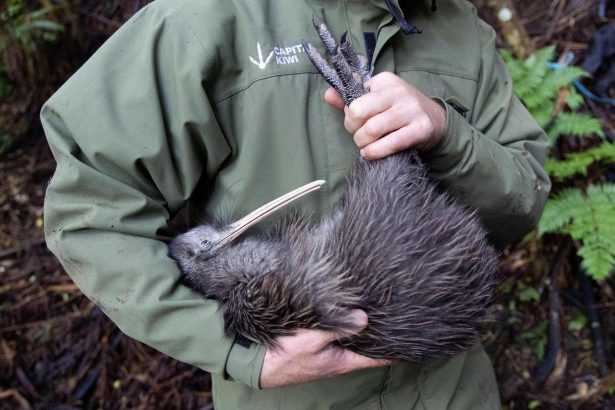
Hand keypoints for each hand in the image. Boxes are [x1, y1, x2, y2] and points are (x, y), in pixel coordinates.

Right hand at [259, 310, 390, 388]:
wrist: (257, 362)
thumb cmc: (285, 355)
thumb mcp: (313, 340)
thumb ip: (338, 328)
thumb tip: (364, 318)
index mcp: (344, 362)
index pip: (378, 357)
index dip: (395, 347)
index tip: (410, 335)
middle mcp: (339, 359)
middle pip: (367, 346)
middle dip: (379, 331)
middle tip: (394, 310)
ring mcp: (328, 353)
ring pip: (352, 339)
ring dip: (361, 325)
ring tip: (375, 305)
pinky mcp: (317, 346)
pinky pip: (338, 334)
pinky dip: (345, 323)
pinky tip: (347, 308)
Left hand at [324, 72, 445, 159]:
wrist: (436, 121)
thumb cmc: (398, 111)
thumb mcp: (376, 101)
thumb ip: (350, 99)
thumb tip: (327, 94)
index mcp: (384, 81)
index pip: (353, 99)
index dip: (349, 116)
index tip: (357, 123)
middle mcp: (398, 91)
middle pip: (358, 112)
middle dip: (353, 130)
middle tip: (360, 136)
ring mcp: (411, 109)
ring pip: (372, 129)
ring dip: (363, 143)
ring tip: (366, 146)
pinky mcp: (421, 129)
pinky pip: (390, 143)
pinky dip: (375, 152)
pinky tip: (371, 153)